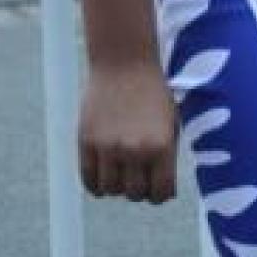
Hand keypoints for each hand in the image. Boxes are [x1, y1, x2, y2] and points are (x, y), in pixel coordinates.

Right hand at [79, 61, 177, 202]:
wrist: (124, 62)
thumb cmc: (152, 93)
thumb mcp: (170, 124)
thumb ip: (165, 158)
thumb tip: (159, 192)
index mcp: (161, 147)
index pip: (161, 194)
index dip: (160, 194)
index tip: (157, 188)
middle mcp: (135, 151)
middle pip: (134, 193)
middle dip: (138, 189)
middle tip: (137, 177)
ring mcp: (108, 146)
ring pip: (111, 189)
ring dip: (116, 186)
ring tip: (119, 174)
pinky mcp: (86, 140)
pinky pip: (89, 178)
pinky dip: (96, 185)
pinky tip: (102, 179)